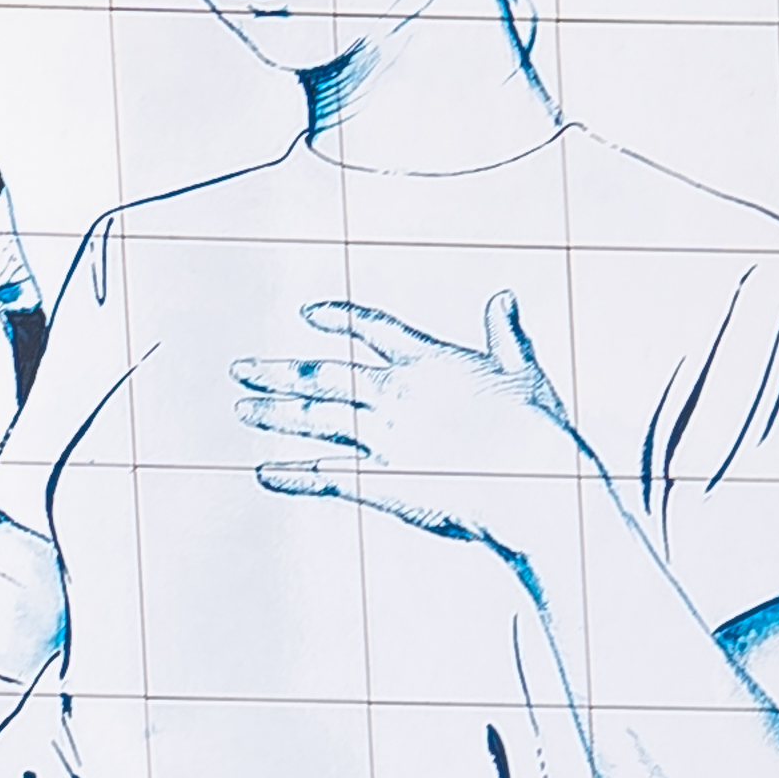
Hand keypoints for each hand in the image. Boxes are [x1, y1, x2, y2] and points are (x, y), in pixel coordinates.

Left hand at [235, 293, 588, 568]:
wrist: (534, 480)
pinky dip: (292, 474)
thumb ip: (504, 333)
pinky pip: (326, 475)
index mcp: (432, 360)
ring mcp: (386, 436)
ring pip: (316, 419)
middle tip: (242, 369)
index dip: (338, 318)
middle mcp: (399, 393)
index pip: (374, 329)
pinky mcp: (382, 479)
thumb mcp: (522, 369)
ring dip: (275, 413)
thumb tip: (503, 297)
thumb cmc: (537, 429)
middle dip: (281, 372)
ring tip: (241, 408)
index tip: (306, 314)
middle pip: (326, 376)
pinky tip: (263, 472)